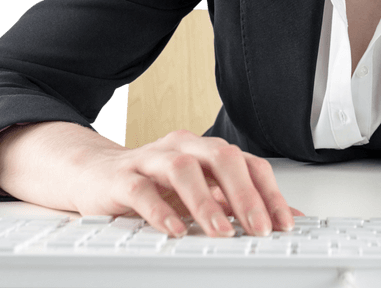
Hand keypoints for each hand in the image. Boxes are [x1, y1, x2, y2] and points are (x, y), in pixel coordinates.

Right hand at [71, 129, 303, 237]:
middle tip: (258, 228)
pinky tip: (175, 229)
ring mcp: (152, 159)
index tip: (282, 223)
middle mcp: (183, 148)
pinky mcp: (122, 177)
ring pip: (183, 170)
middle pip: (221, 158)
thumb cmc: (153, 182)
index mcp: (206, 150)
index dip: (269, 192)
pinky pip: (142, 189)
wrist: (95, 173)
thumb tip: (285, 218)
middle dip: (244, 194)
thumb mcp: (202, 192)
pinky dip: (161, 210)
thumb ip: (238, 203)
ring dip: (206, 202)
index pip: (248, 163)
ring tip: (221, 231)